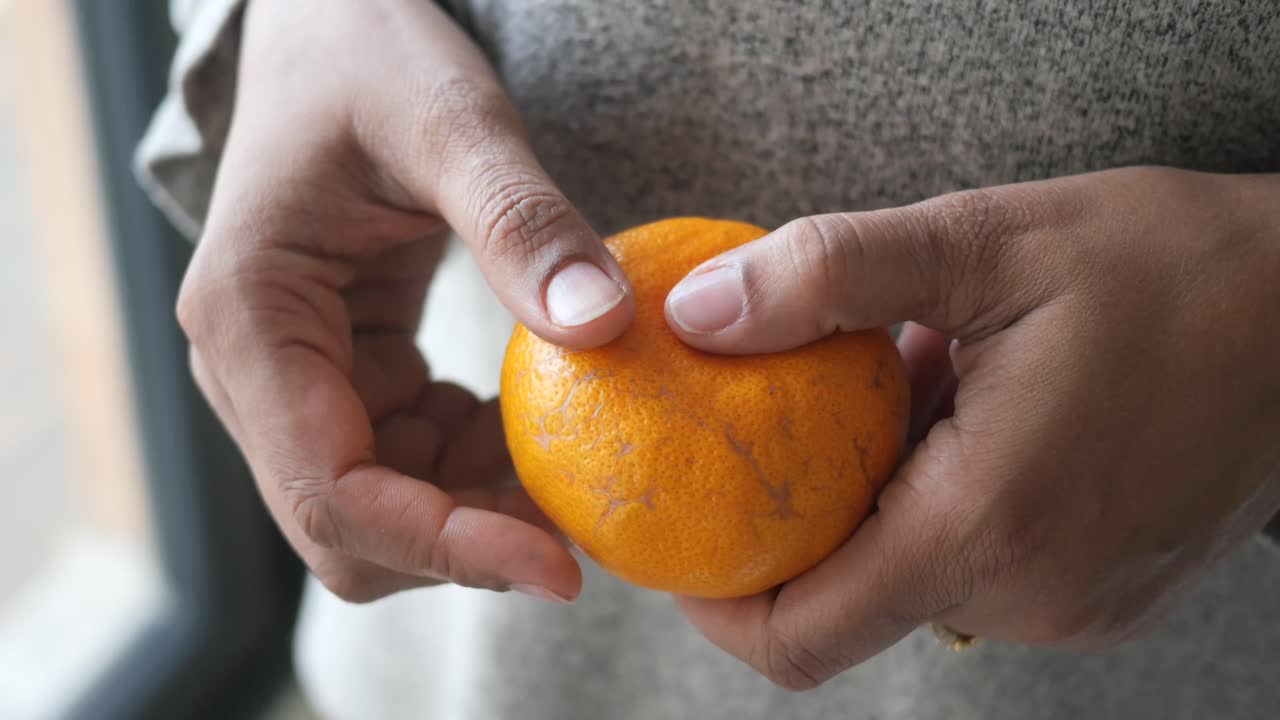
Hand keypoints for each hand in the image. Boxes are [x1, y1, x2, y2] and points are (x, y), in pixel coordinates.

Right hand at [177, 0, 632, 602]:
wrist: (333, 27)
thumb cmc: (371, 53)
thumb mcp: (450, 117)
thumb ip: (521, 221)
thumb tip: (602, 326)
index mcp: (251, 320)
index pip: (334, 493)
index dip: (446, 547)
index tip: (561, 568)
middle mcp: (255, 370)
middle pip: (352, 527)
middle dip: (467, 542)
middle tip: (585, 522)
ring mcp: (296, 377)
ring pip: (386, 505)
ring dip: (481, 506)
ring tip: (578, 464)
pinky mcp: (346, 371)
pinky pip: (409, 456)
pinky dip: (478, 463)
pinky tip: (539, 420)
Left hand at [664, 167, 1279, 687]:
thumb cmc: (1176, 268)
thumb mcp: (986, 242)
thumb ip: (829, 276)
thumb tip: (698, 312)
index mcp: (988, 527)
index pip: (802, 636)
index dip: (717, 606)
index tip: (679, 538)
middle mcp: (1032, 594)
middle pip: (851, 606)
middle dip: (800, 525)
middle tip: (782, 431)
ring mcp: (1076, 606)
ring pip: (918, 581)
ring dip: (881, 503)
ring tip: (907, 397)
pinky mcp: (1105, 594)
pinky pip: (982, 567)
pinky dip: (946, 506)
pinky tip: (968, 417)